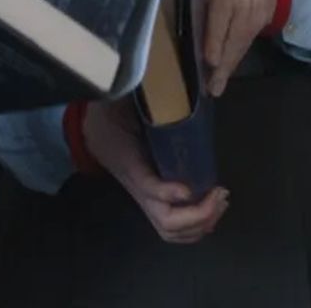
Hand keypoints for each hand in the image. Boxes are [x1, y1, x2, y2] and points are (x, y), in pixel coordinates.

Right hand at [82, 99, 229, 242]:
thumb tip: (168, 82)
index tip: (189, 188)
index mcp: (129, 162)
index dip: (168, 192)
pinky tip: (212, 208)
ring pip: (170, 229)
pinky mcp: (152, 199)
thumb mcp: (123, 104)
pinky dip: (196, 227)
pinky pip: (172, 226)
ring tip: (220, 201)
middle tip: (220, 193)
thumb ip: (144, 99)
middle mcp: (137, 187)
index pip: (147, 186)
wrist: (91, 129)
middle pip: (165, 220)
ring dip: (200, 223)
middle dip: (197, 215)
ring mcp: (144, 197)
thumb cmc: (111, 114)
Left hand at [197, 0, 276, 95]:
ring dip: (227, 66)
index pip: (217, 8)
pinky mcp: (262, 18)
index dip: (215, 35)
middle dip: (221, 57)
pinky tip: (223, 77)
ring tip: (214, 87)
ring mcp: (252, 5)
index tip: (210, 59)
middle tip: (210, 83)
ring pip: (239, 40)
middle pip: (230, 30)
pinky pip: (246, 44)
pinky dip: (234, 61)